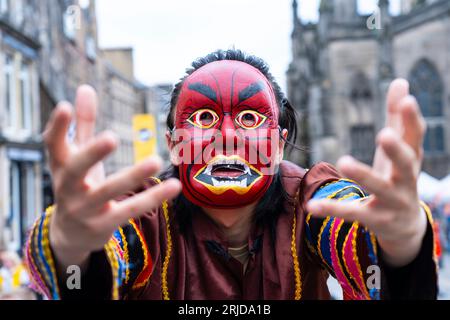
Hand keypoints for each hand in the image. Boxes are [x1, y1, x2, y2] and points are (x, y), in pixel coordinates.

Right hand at [45, 85, 181, 268]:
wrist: (70, 235)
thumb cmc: (77, 186)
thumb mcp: (76, 157)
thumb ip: (83, 124)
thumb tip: (85, 88)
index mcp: (60, 167)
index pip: (53, 146)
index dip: (58, 127)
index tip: (66, 106)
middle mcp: (67, 188)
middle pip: (75, 171)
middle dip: (91, 154)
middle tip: (110, 137)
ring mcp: (84, 209)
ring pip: (108, 192)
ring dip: (132, 176)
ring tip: (155, 160)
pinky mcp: (104, 225)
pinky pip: (130, 210)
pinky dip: (152, 198)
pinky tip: (174, 186)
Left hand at [307, 79, 426, 266]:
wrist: (405, 225)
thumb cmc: (398, 177)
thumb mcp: (399, 149)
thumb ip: (397, 118)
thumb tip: (400, 80)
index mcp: (412, 160)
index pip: (415, 138)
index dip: (411, 120)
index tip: (407, 99)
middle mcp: (406, 181)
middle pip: (406, 165)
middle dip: (396, 150)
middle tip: (384, 134)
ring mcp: (392, 201)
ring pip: (378, 188)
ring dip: (363, 175)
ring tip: (344, 160)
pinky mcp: (375, 219)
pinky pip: (352, 213)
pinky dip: (332, 209)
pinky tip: (311, 206)